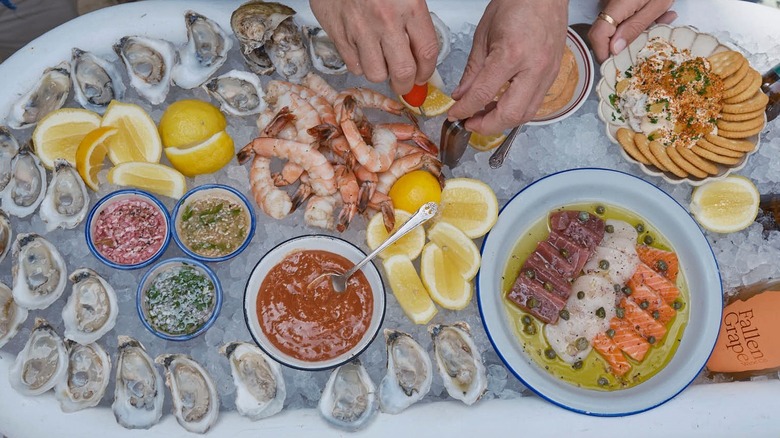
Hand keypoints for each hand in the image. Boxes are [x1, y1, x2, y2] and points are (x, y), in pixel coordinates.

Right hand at [309, 0, 438, 94]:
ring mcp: (360, 29)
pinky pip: (353, 65)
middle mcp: (386, 21)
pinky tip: (363, 52)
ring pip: (375, 73)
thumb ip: (416, 19)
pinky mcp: (339, 34)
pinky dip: (360, 65)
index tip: (424, 75)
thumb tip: (422, 53)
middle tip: (405, 82)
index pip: (427, 52)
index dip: (427, 71)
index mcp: (409, 6)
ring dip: (381, 73)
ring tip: (382, 63)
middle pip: (402, 72)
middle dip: (406, 84)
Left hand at [447, 0, 568, 134]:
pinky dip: (516, 110)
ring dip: (502, 121)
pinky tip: (500, 106)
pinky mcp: (553, 76)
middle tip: (470, 124)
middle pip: (510, 114)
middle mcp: (534, 68)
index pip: (483, 94)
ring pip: (526, 114)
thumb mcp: (483, 35)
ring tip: (483, 117)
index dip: (465, 110)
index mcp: (512, 54)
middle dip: (486, 126)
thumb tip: (461, 95)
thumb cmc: (517, 4)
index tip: (455, 115)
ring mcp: (548, 73)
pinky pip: (534, 103)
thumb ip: (472, 70)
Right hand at [589, 0, 677, 62]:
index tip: (614, 63)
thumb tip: (614, 50)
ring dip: (637, 29)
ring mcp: (613, 2)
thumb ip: (634, 28)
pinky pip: (623, 16)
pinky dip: (639, 19)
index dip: (602, 53)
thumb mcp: (656, 5)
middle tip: (650, 39)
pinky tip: (659, 14)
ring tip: (663, 19)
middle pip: (606, 33)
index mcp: (617, 6)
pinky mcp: (619, 2)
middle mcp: (609, 4)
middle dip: (625, 42)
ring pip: (617, 26)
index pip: (598, 35)